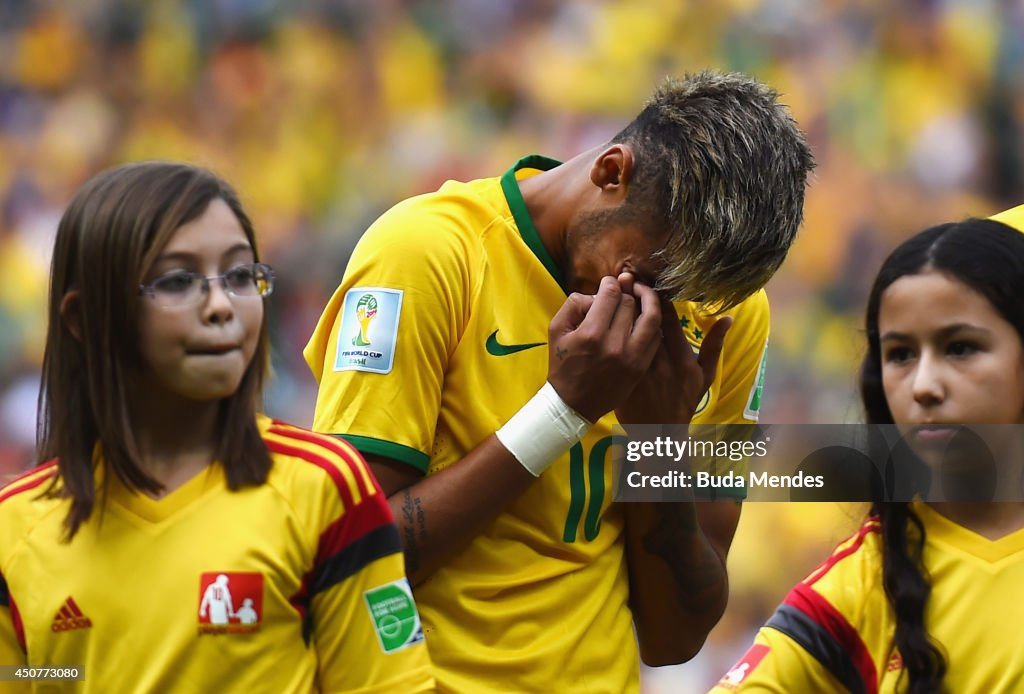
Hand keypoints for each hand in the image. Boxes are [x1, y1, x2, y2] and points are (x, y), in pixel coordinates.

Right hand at [546, 276, 661, 421]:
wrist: (574, 404)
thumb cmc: (563, 365)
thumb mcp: (557, 330)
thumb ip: (574, 304)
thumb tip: (597, 294)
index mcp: (591, 334)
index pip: (611, 294)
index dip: (611, 283)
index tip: (609, 283)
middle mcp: (614, 344)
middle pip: (630, 303)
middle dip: (627, 292)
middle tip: (623, 290)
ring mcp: (631, 357)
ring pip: (652, 317)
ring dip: (649, 301)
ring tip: (644, 295)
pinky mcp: (641, 367)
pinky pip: (655, 337)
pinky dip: (653, 323)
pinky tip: (647, 318)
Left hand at [614, 284, 731, 429]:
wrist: (658, 433)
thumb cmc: (684, 402)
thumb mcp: (705, 377)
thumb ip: (714, 346)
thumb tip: (728, 318)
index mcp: (681, 359)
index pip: (668, 319)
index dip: (657, 297)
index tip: (648, 281)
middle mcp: (660, 364)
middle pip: (644, 322)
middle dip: (635, 296)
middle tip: (626, 278)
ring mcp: (638, 372)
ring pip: (626, 334)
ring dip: (619, 310)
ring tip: (613, 291)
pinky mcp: (620, 378)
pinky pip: (612, 350)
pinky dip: (607, 332)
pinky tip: (602, 318)